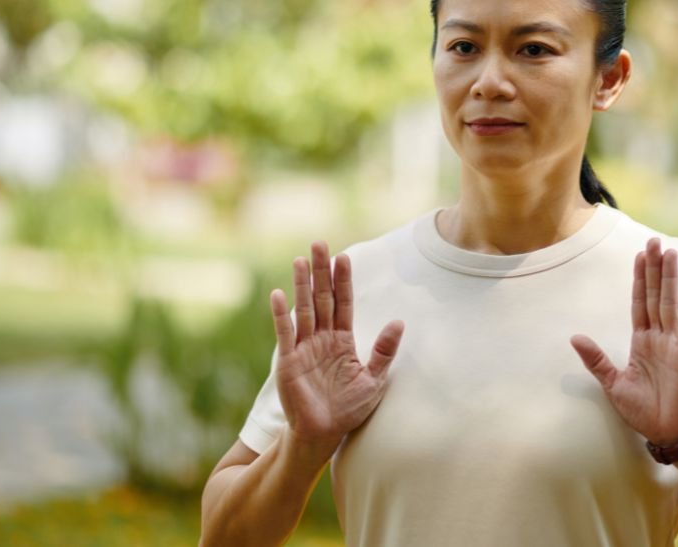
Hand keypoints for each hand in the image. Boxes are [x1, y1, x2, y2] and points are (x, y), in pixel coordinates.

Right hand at [269, 241, 404, 443]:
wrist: (324, 434)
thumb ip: (383, 351)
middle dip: (321, 272)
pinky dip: (282, 314)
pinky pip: (286, 333)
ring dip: (301, 284)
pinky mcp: (289, 361)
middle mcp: (322, 338)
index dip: (344, 280)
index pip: (344, 303)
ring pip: (304, 309)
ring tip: (300, 259)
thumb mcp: (374, 380)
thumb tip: (399, 322)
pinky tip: (278, 294)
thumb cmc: (349, 410)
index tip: (344, 256)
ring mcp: (304, 347)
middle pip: (322, 298)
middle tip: (319, 243)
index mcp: (342, 340)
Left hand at [571, 237, 677, 444]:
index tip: (640, 255)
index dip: (639, 279)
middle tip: (655, 240)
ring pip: (669, 303)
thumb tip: (574, 337)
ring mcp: (673, 344)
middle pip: (655, 295)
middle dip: (654, 269)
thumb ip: (596, 360)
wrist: (666, 434)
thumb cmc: (644, 411)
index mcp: (641, 341)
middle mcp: (658, 337)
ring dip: (670, 278)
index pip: (639, 302)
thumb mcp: (613, 384)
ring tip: (670, 252)